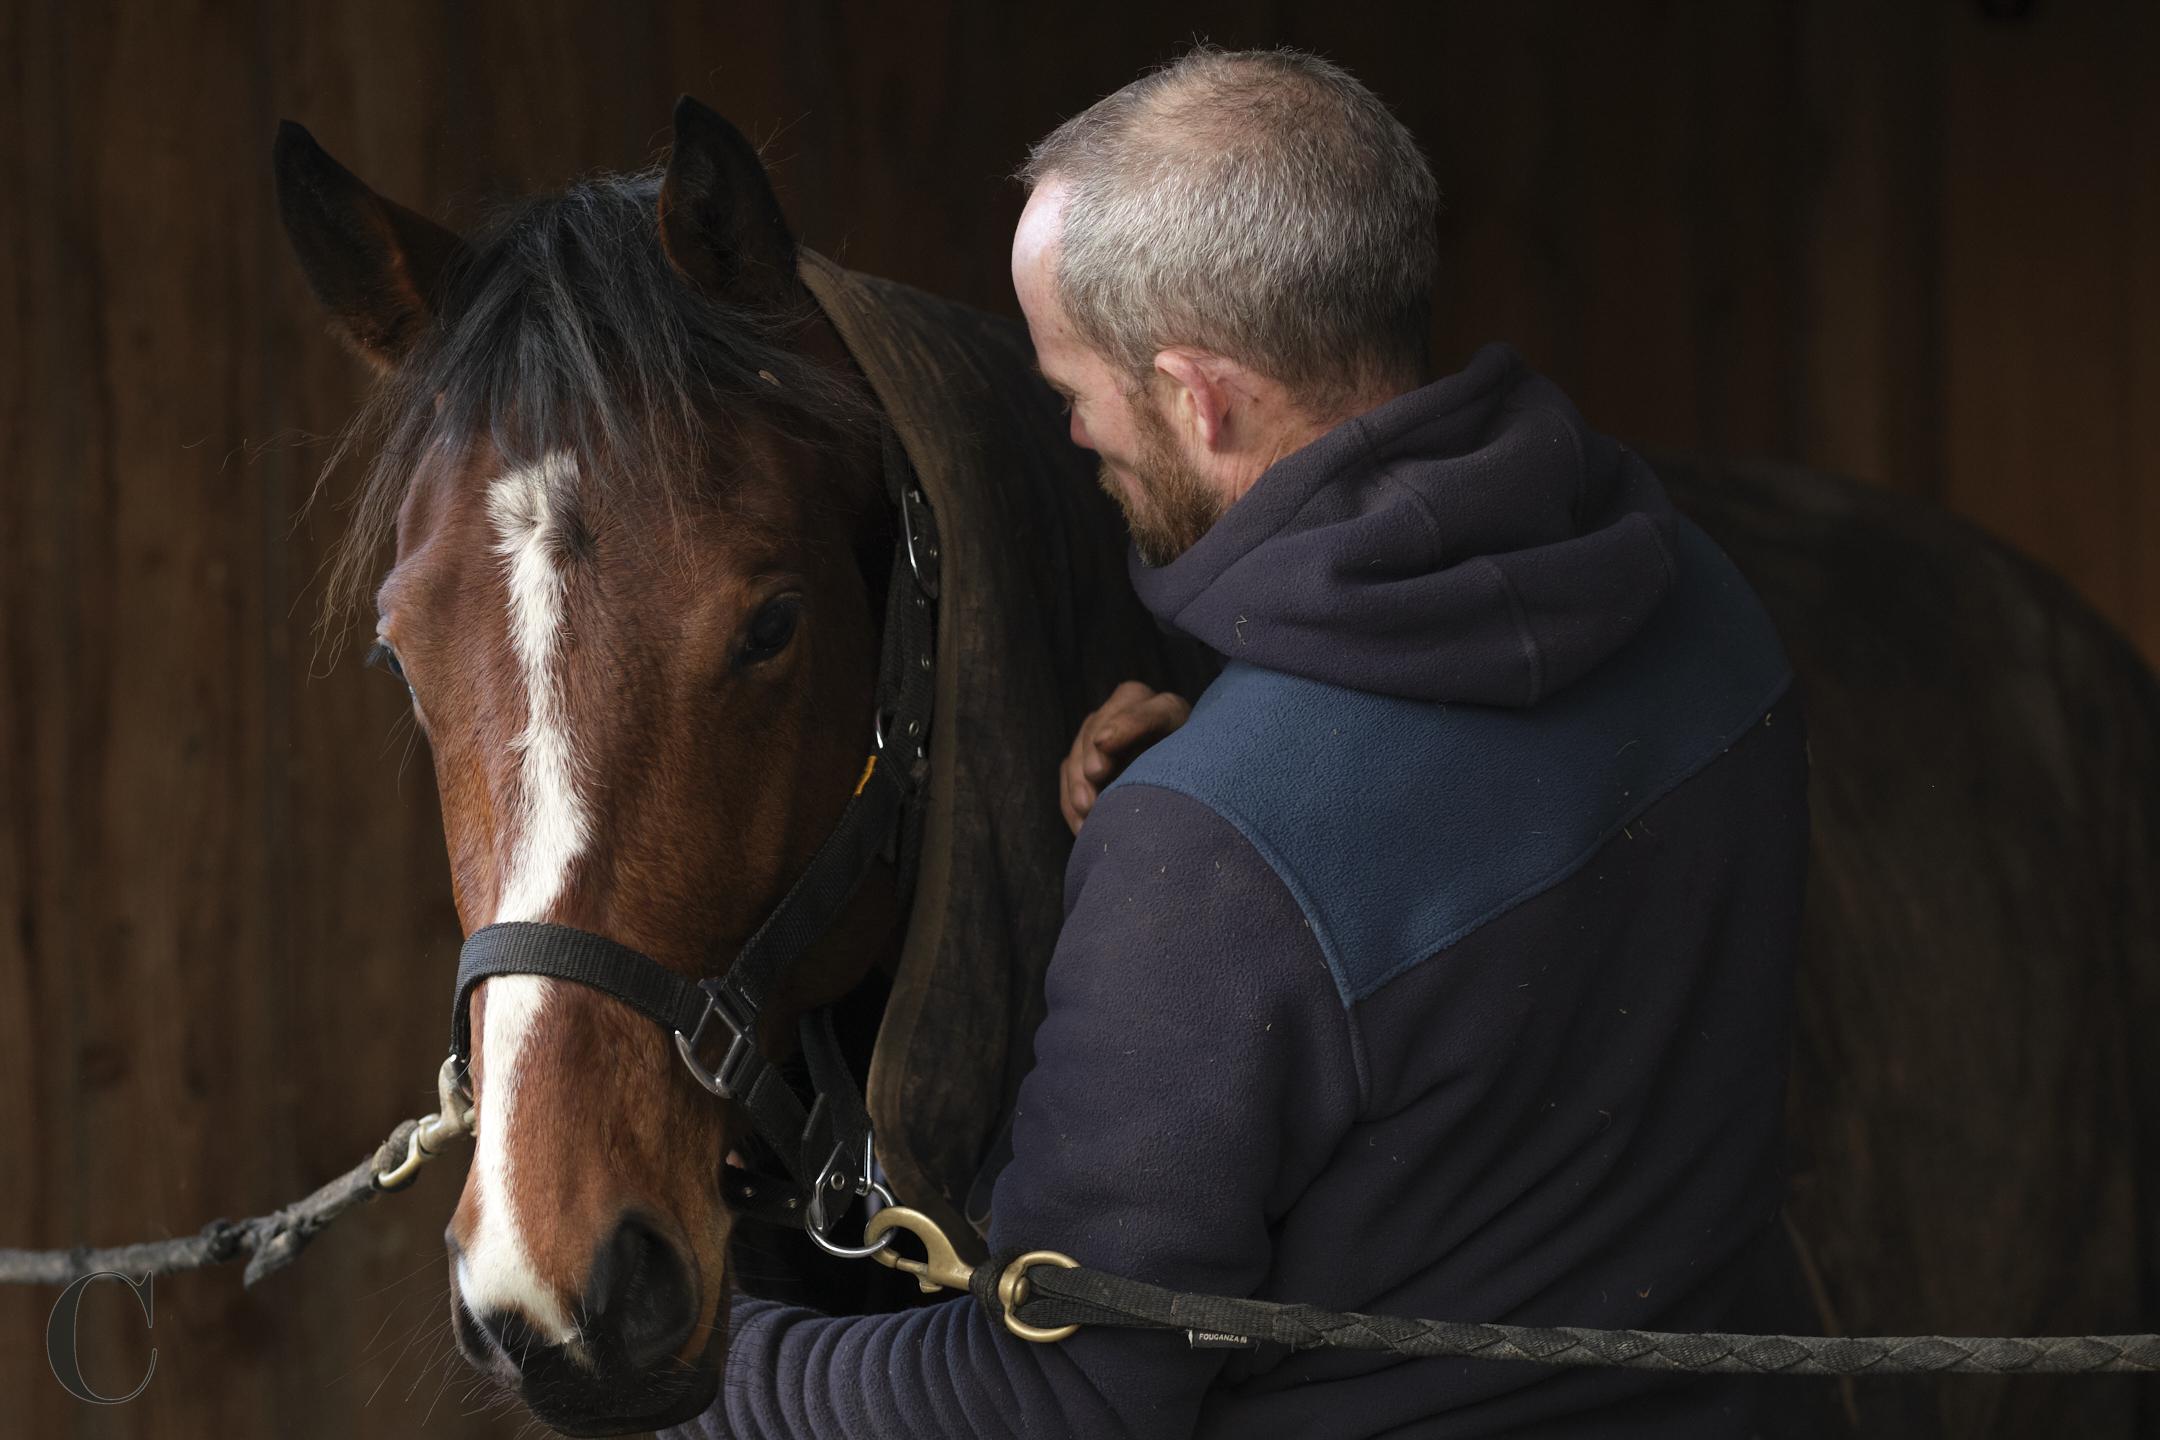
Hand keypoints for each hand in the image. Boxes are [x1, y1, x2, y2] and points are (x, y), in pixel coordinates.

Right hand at [1061, 681, 1191, 834]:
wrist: (1186, 807)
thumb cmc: (1198, 793)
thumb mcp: (1198, 780)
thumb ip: (1189, 778)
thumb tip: (1167, 793)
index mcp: (1172, 715)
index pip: (1152, 710)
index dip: (1128, 723)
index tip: (1106, 743)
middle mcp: (1136, 714)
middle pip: (1104, 720)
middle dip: (1094, 748)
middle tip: (1095, 774)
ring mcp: (1106, 733)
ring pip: (1081, 746)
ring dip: (1078, 778)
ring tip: (1086, 807)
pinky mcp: (1087, 756)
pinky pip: (1069, 773)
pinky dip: (1070, 800)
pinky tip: (1081, 825)